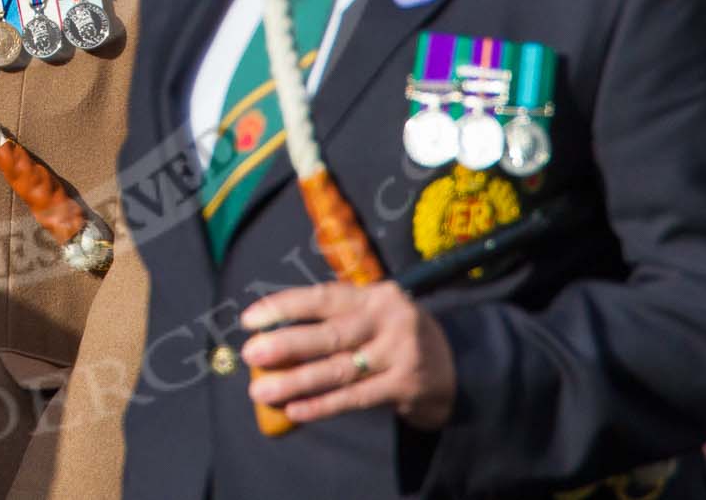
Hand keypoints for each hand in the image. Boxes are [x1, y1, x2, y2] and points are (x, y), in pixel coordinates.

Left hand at [239, 281, 455, 429]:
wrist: (457, 367)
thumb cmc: (395, 337)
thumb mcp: (374, 315)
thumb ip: (335, 320)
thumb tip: (273, 336)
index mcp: (374, 295)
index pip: (323, 297)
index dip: (284, 306)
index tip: (249, 319)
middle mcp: (389, 319)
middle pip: (330, 334)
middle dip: (285, 344)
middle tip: (250, 355)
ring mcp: (400, 353)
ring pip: (339, 369)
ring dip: (296, 381)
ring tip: (261, 391)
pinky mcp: (406, 386)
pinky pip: (355, 398)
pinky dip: (323, 405)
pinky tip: (295, 410)